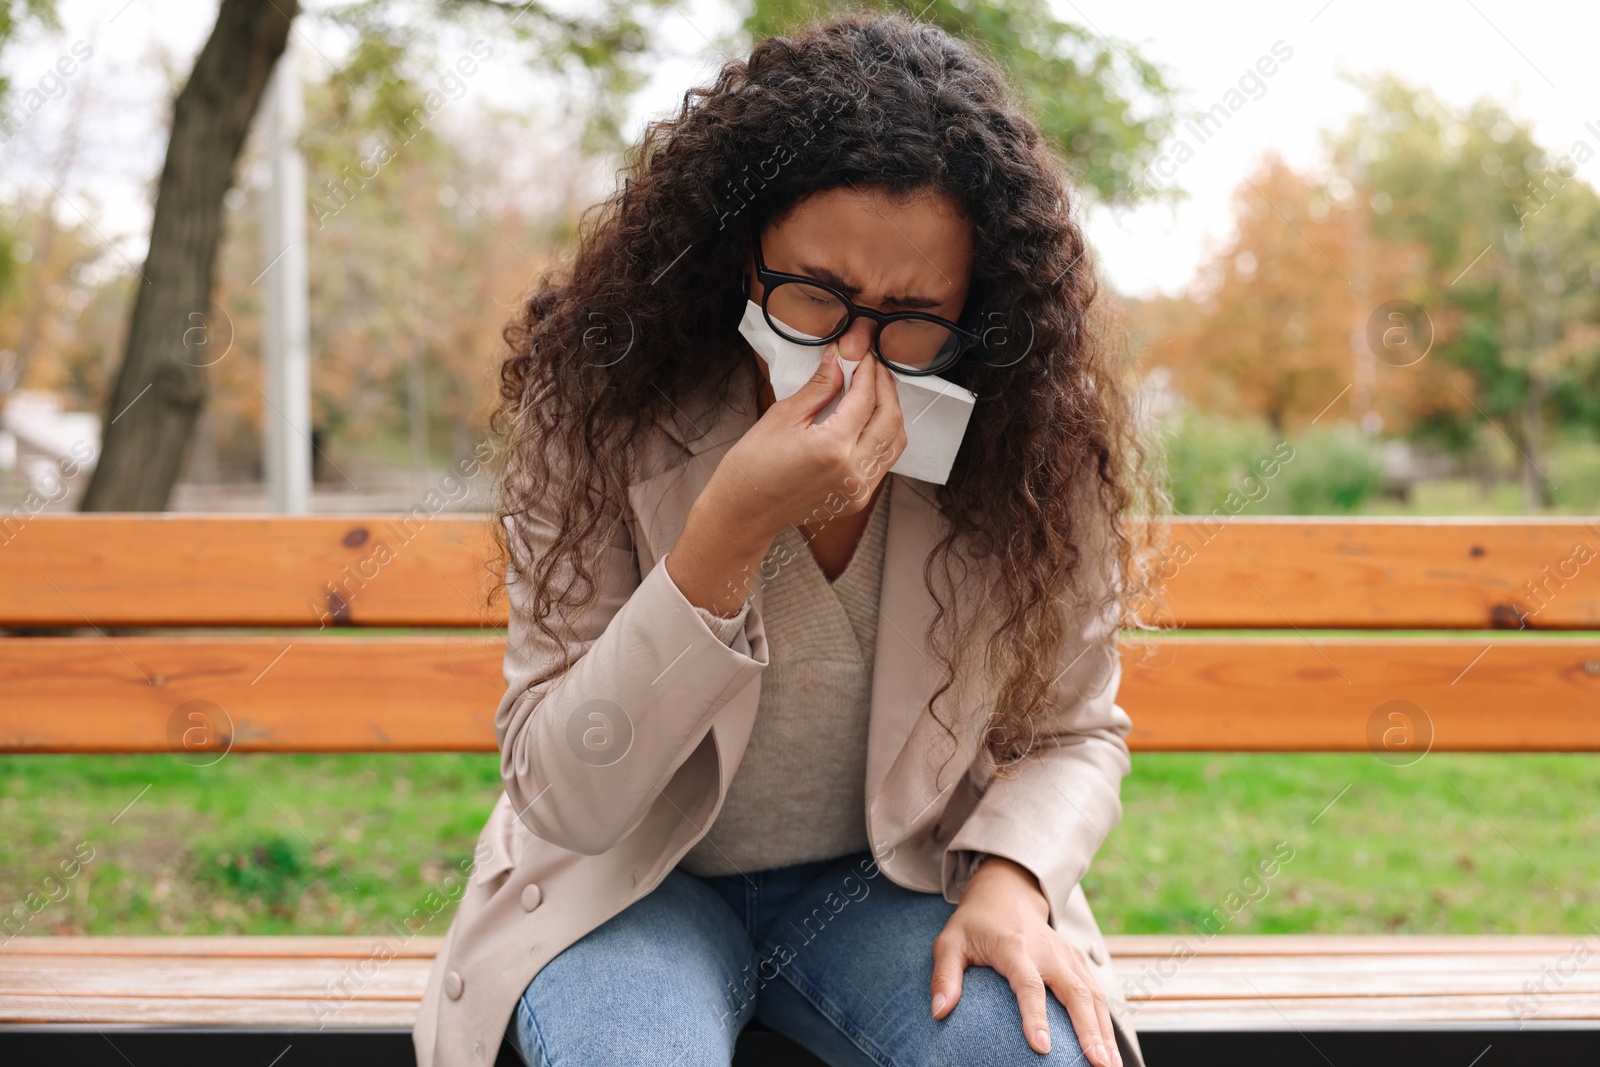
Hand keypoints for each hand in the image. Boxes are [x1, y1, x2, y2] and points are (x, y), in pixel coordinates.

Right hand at [719, 344, 905, 534]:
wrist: (744, 512)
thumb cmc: (752, 467)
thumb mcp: (783, 417)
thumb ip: (819, 387)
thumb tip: (839, 360)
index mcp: (833, 449)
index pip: (866, 399)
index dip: (868, 372)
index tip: (863, 356)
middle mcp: (853, 472)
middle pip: (890, 419)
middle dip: (886, 388)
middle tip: (873, 368)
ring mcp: (859, 490)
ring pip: (895, 442)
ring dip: (889, 412)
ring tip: (874, 391)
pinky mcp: (857, 498)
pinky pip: (883, 462)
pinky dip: (882, 436)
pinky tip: (867, 420)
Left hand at [931, 856, 1121, 1066]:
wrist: (1007, 893)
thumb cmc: (975, 923)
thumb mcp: (950, 942)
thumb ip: (945, 976)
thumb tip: (939, 1012)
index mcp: (1014, 947)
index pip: (1028, 984)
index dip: (1035, 1016)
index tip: (1042, 1047)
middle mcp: (1047, 951)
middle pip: (1075, 992)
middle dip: (1089, 1031)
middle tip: (1098, 1064)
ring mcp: (1067, 955)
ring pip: (1094, 995)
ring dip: (1105, 1032)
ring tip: (1111, 1066)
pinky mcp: (1078, 960)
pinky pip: (1098, 993)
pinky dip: (1107, 1022)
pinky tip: (1110, 1049)